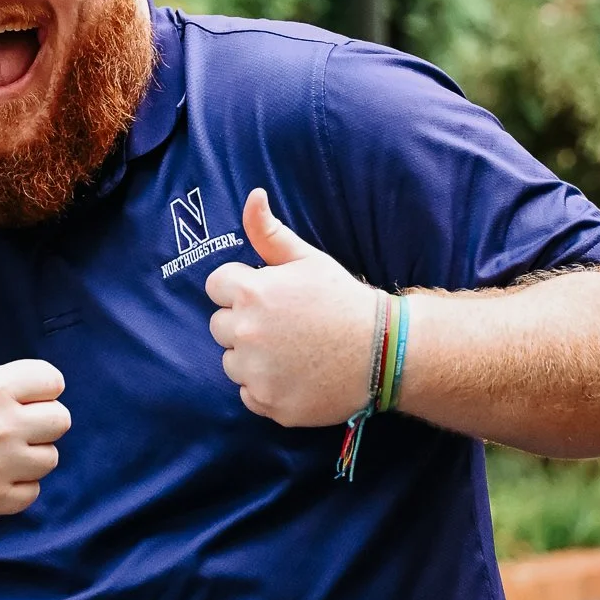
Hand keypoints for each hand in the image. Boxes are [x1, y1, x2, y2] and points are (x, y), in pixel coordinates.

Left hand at [205, 188, 379, 426]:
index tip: (270, 297)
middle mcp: (246, 333)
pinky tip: (296, 376)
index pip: (216, 287)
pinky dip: (267, 388)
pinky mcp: (269, 404)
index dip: (241, 289)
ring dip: (252, 358)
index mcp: (251, 293)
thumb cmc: (343, 300)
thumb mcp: (308, 260)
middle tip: (284, 326)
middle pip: (219, 327)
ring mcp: (256, 373)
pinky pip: (250, 394)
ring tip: (292, 351)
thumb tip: (253, 196)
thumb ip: (269, 232)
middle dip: (244, 323)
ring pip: (232, 362)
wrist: (384, 351)